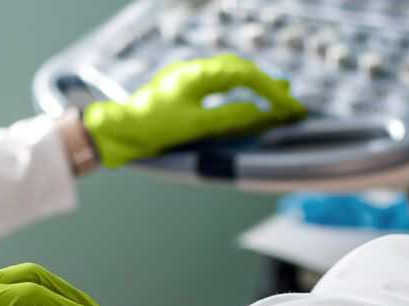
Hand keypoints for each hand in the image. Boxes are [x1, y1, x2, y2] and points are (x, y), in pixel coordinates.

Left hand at [83, 54, 306, 167]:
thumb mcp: (194, 126)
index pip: (245, 76)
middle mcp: (195, 71)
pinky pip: (217, 85)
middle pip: (240, 72)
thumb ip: (229, 119)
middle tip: (290, 103)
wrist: (117, 130)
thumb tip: (260, 114)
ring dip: (254, 87)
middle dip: (268, 87)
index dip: (271, 91)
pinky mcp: (182, 89)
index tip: (290, 107)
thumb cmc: (151, 127)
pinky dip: (237, 92)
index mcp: (198, 75)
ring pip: (230, 76)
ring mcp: (188, 79)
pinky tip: (245, 99)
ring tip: (276, 97)